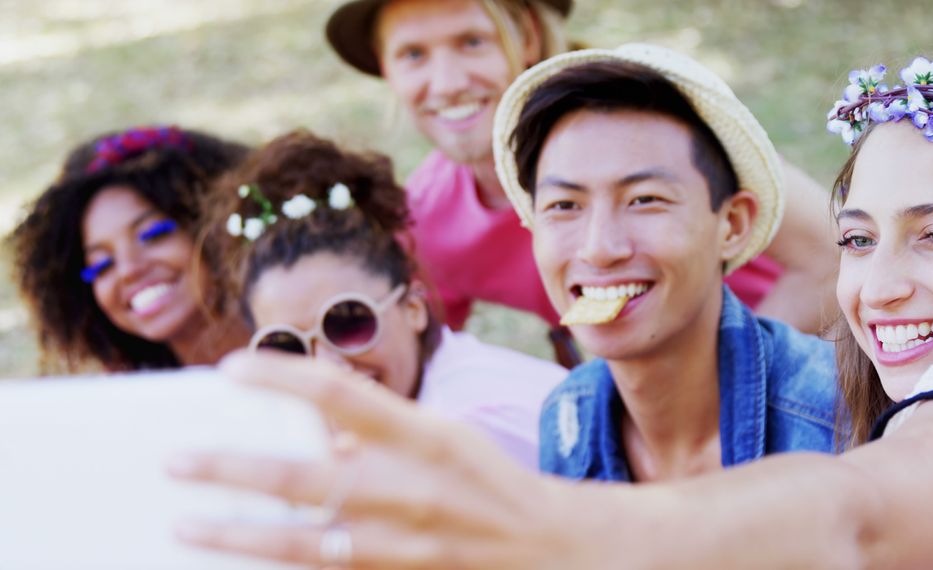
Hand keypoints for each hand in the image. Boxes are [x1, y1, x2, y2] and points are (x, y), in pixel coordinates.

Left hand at [169, 351, 567, 568]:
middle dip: (233, 469)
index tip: (229, 368)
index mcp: (422, 435)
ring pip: (302, 542)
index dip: (279, 376)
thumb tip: (312, 422)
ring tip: (186, 523)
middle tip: (178, 462)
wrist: (547, 547)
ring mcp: (401, 543)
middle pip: (303, 477)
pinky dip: (283, 566)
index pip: (338, 392)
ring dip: (237, 532)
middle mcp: (408, 488)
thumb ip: (377, 427)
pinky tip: (239, 560)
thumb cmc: (487, 480)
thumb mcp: (440, 436)